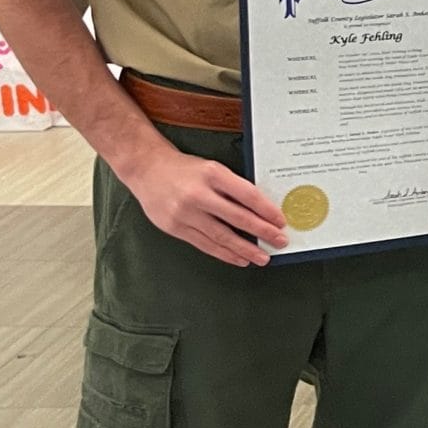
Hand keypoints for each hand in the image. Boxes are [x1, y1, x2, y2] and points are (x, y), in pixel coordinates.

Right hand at [117, 143, 287, 266]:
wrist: (146, 169)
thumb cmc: (185, 169)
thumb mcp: (212, 169)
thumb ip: (233, 187)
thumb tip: (262, 211)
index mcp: (213, 174)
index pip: (247, 195)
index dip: (267, 210)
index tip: (281, 221)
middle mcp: (198, 194)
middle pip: (238, 218)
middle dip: (262, 232)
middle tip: (280, 242)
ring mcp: (185, 213)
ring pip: (222, 236)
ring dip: (245, 249)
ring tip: (262, 257)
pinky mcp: (175, 227)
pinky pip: (205, 244)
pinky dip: (225, 254)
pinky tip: (239, 258)